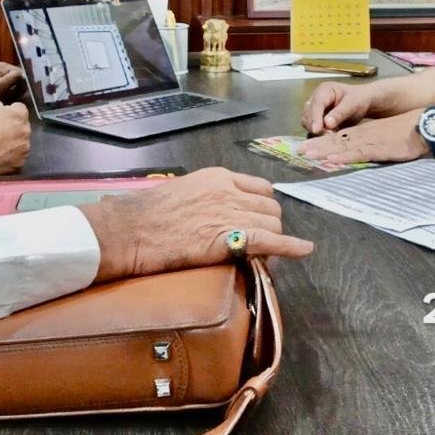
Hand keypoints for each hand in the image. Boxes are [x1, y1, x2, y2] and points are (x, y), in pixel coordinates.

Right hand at [0, 98, 29, 175]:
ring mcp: (23, 150)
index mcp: (18, 115)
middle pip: (21, 126)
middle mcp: (24, 132)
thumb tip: (1, 108)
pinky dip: (8, 156)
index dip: (9, 111)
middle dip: (11, 127)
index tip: (1, 116)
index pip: (20, 109)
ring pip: (19, 142)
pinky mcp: (18, 164)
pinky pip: (16, 157)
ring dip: (11, 142)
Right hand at [78, 167, 313, 281]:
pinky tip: (305, 250)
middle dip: (270, 226)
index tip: (257, 221)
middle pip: (271, 208)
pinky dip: (292, 246)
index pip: (259, 188)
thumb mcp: (182, 192)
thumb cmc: (146, 214)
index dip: (262, 207)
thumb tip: (212, 213)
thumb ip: (206, 197)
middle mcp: (230, 191)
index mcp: (218, 177)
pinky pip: (271, 240)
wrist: (130, 229)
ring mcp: (231, 212)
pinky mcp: (230, 237)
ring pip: (273, 224)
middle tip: (259, 244)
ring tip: (262, 257)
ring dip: (273, 240)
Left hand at [299, 113, 426, 165]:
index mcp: (362, 133)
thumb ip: (370, 144)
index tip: (306, 147)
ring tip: (308, 155)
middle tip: (299, 151)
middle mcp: (361, 136)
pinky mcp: (377, 149)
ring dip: (324, 151)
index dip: (321, 142)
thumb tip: (359, 151)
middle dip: (316, 146)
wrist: (421, 126)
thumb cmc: (405, 133)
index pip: (337, 137)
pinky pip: (357, 154)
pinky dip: (344, 157)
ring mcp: (368, 142)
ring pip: (342, 146)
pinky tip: (332, 160)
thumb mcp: (383, 137)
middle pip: (334, 141)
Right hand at [300, 81, 374, 134]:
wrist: (363, 102)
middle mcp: (316, 99)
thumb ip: (340, 113)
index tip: (317, 130)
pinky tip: (331, 136)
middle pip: (308, 114)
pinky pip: (314, 128)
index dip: (315, 118)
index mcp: (324, 90)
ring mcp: (316, 110)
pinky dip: (320, 134)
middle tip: (329, 135)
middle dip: (316, 126)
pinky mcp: (318, 120)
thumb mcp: (353, 104)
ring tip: (331, 135)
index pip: (316, 104)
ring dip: (317, 131)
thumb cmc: (359, 99)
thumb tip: (327, 123)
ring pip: (308, 122)